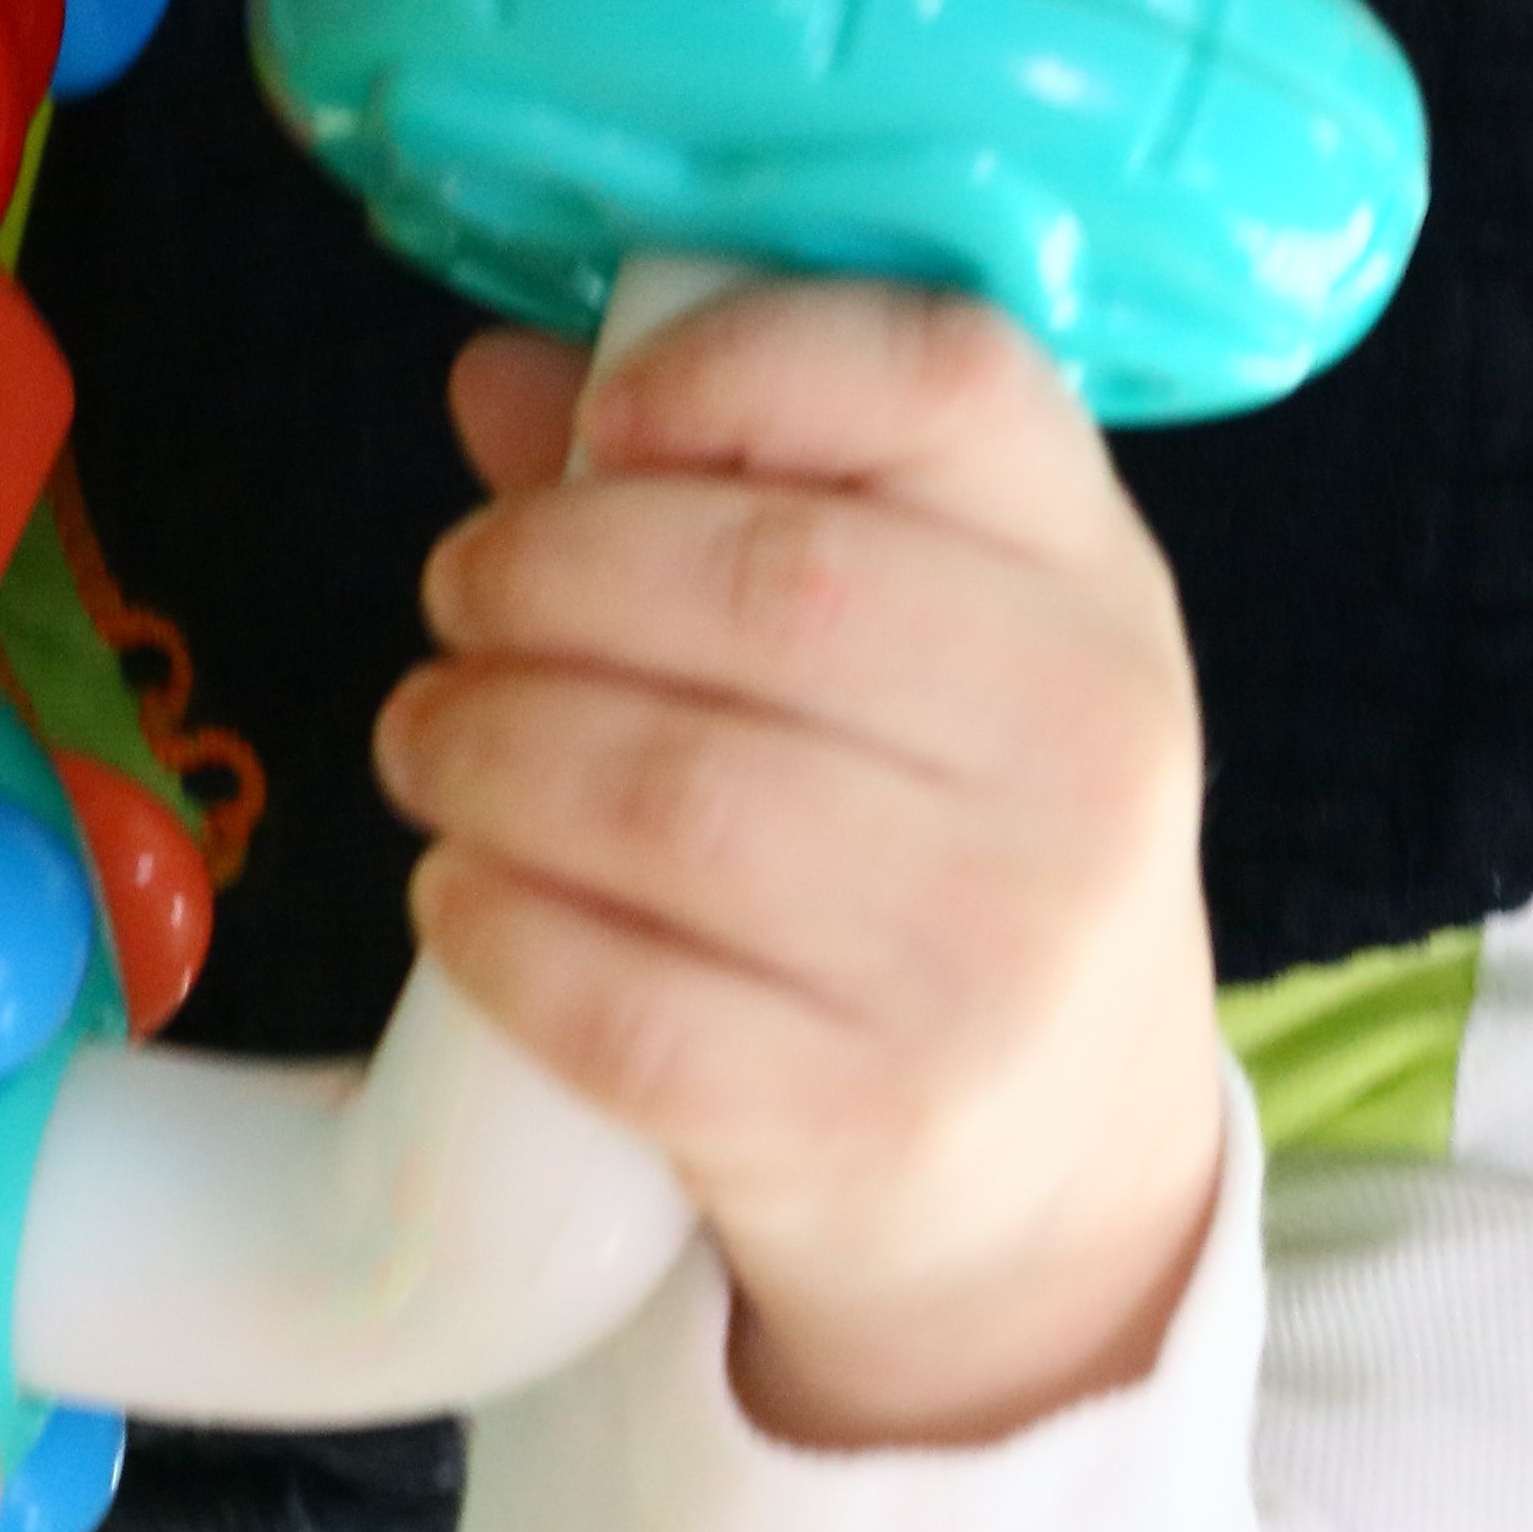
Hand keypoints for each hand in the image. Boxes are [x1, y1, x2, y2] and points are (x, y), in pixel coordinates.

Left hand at [378, 285, 1232, 1449]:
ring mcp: (987, 948)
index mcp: (1097, 586)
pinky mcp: (866, 1115)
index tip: (612, 416)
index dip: (742, 362)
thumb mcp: (926, 641)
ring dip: (481, 742)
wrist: (1060, 1169)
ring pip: (660, 790)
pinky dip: (489, 921)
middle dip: (542, 571)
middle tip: (464, 597)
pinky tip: (466, 888)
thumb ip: (732, 486)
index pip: (949, 380)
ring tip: (435, 738)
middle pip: (764, 582)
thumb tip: (502, 378)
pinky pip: (608, 993)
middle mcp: (1080, 753)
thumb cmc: (953, 842)